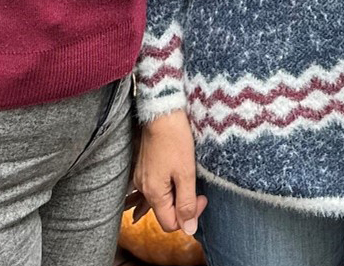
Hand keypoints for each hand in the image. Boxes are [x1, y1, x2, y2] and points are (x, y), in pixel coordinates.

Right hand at [134, 110, 206, 234]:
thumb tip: (188, 230)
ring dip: (176, 197)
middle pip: (164, 213)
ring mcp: (141, 178)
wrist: (162, 113)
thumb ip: (187, 204)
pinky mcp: (143, 168)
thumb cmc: (175, 140)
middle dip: (184, 206)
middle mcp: (143, 188)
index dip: (189, 217)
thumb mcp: (186, 174)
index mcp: (154, 193)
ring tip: (188, 182)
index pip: (170, 224)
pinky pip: (155, 188)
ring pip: (160, 200)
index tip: (202, 198)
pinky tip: (175, 178)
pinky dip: (167, 188)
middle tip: (199, 189)